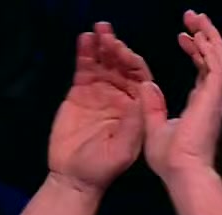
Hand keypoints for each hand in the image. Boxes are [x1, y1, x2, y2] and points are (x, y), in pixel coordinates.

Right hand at [47, 22, 152, 194]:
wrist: (75, 177)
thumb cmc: (104, 168)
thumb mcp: (124, 148)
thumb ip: (134, 123)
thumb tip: (146, 96)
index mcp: (138, 110)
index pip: (141, 81)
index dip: (135, 65)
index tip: (127, 53)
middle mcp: (122, 98)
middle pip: (123, 68)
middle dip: (118, 50)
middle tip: (109, 34)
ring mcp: (101, 94)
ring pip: (105, 64)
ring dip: (103, 46)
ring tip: (99, 30)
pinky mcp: (80, 93)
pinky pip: (85, 69)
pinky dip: (85, 53)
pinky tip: (84, 39)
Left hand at [140, 10, 221, 183]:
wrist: (181, 171)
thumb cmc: (170, 159)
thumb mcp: (154, 127)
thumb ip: (152, 107)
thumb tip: (147, 87)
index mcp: (200, 105)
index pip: (202, 71)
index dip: (195, 51)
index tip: (182, 37)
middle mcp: (211, 99)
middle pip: (214, 60)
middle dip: (205, 37)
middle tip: (193, 17)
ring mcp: (213, 97)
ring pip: (218, 58)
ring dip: (208, 36)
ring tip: (197, 17)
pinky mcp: (212, 97)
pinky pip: (215, 66)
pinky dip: (208, 48)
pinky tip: (197, 34)